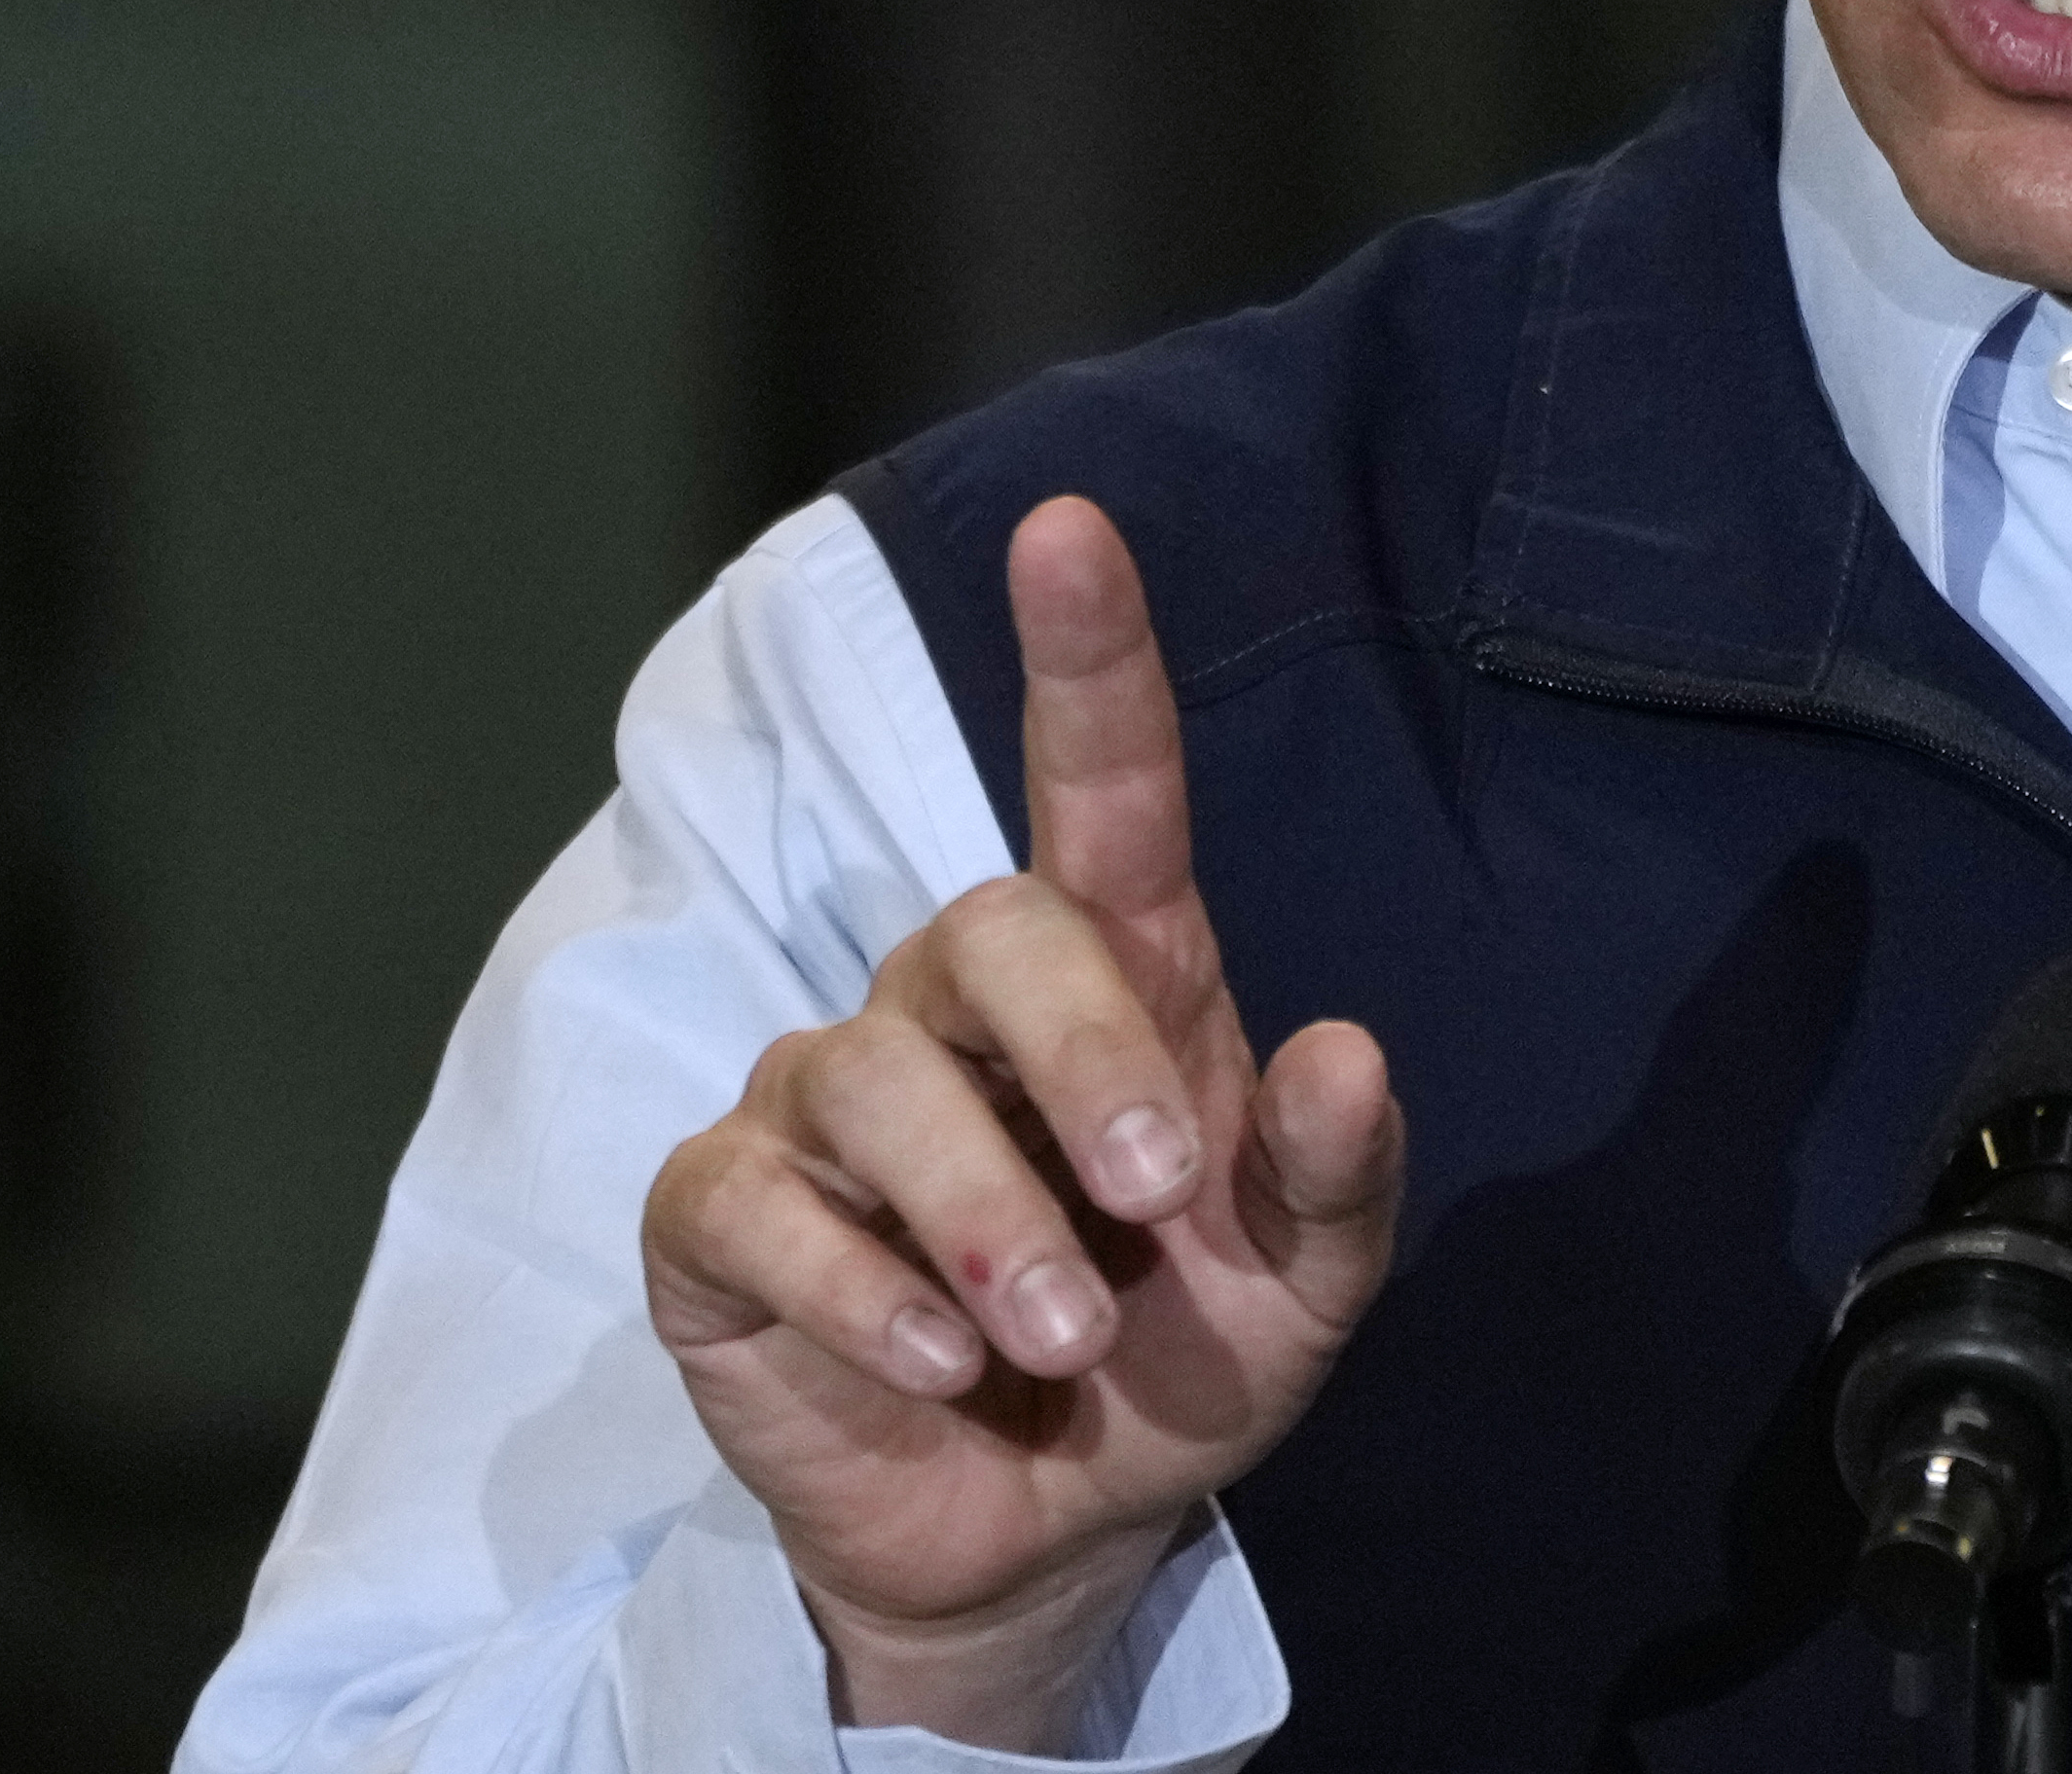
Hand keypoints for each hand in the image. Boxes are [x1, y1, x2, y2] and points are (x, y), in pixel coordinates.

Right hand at [644, 495, 1403, 1748]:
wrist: (1045, 1540)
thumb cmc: (1173, 1363)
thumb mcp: (1300, 1294)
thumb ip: (1337, 1180)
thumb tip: (1351, 1054)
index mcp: (1115, 981)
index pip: (1098, 786)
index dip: (1085, 655)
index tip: (1070, 531)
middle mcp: (958, 1007)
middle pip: (989, 925)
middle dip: (1081, 1058)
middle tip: (1153, 1204)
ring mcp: (826, 1100)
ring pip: (870, 1078)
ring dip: (982, 1219)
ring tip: (1053, 1341)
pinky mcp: (720, 1217)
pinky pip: (754, 1202)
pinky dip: (855, 1288)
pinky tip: (933, 1363)